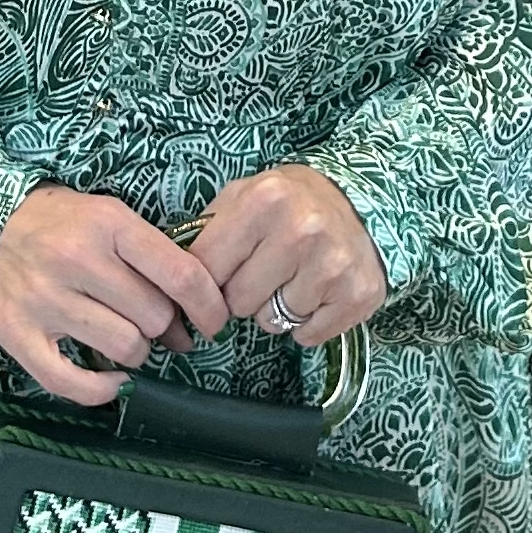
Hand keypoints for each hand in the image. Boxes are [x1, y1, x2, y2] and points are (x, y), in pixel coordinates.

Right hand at [0, 187, 232, 408]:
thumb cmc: (64, 223)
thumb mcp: (112, 217)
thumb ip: (153, 255)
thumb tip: (196, 312)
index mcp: (108, 223)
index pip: (179, 274)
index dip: (208, 306)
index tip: (214, 321)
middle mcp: (75, 259)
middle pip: (154, 316)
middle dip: (164, 326)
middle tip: (156, 324)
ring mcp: (43, 298)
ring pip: (124, 348)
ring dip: (136, 352)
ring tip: (126, 337)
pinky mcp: (16, 333)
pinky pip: (71, 381)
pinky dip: (101, 389)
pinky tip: (112, 379)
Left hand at [188, 167, 386, 352]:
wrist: (361, 204)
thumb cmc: (290, 203)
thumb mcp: (245, 195)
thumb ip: (207, 229)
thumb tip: (169, 279)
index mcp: (264, 201)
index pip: (205, 267)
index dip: (205, 280)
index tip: (217, 278)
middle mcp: (301, 231)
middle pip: (237, 302)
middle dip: (242, 295)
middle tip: (263, 273)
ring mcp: (332, 266)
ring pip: (271, 323)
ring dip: (275, 310)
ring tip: (292, 279)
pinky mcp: (357, 297)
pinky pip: (307, 336)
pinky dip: (306, 324)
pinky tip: (316, 293)